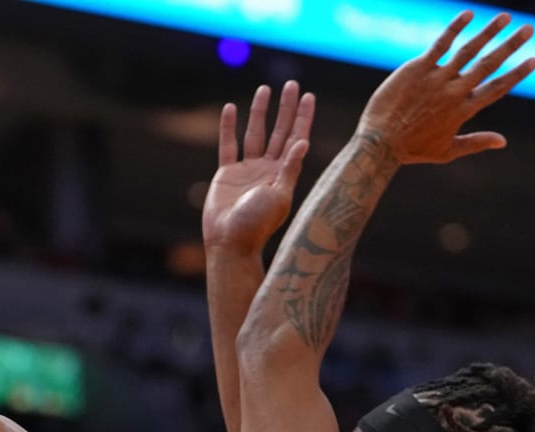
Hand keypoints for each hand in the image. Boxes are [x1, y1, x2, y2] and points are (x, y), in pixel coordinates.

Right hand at [203, 81, 314, 252]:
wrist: (230, 242)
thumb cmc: (257, 224)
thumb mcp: (279, 196)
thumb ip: (290, 168)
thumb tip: (303, 141)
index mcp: (284, 173)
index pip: (296, 138)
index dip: (302, 117)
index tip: (307, 96)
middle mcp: (268, 168)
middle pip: (278, 131)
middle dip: (285, 108)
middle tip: (290, 84)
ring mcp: (247, 170)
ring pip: (255, 133)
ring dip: (260, 112)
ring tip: (264, 90)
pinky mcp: (226, 174)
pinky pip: (228, 145)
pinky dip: (228, 127)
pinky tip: (230, 108)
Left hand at [358, 11, 534, 164]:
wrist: (379, 144)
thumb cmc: (411, 150)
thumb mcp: (446, 152)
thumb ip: (476, 142)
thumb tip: (503, 141)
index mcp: (464, 110)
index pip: (497, 88)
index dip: (517, 73)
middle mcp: (454, 92)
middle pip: (489, 64)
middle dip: (511, 46)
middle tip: (529, 29)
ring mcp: (436, 78)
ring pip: (469, 50)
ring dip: (489, 32)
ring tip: (505, 17)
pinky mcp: (418, 69)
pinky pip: (440, 44)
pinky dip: (455, 28)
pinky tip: (468, 15)